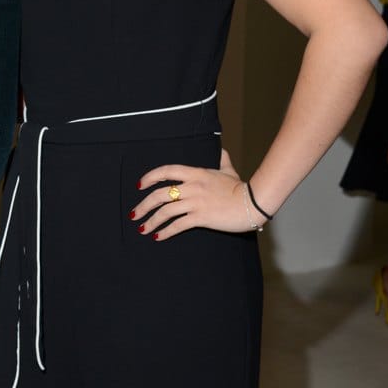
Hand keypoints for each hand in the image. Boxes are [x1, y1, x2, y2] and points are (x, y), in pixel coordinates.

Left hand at [132, 149, 259, 237]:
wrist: (252, 203)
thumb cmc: (240, 188)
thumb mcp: (229, 170)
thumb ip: (222, 160)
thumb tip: (221, 150)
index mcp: (196, 173)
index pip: (167, 171)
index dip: (150, 177)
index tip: (139, 186)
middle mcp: (192, 186)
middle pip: (159, 194)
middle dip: (143, 205)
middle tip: (134, 214)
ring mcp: (196, 202)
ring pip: (165, 211)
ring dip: (151, 221)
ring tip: (142, 229)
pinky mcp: (201, 217)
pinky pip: (177, 225)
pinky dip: (165, 232)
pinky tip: (158, 236)